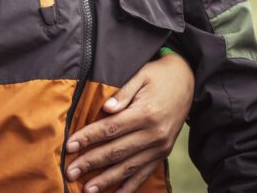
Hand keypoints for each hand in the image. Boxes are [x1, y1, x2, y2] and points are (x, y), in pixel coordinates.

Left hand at [64, 53, 193, 192]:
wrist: (187, 82)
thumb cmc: (157, 76)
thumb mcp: (140, 75)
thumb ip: (123, 93)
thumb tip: (106, 108)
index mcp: (145, 113)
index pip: (110, 129)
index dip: (88, 138)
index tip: (69, 146)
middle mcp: (154, 134)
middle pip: (116, 151)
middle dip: (91, 163)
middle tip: (70, 172)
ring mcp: (160, 147)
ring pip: (129, 167)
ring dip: (107, 180)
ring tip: (88, 189)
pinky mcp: (163, 153)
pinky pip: (144, 173)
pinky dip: (130, 185)